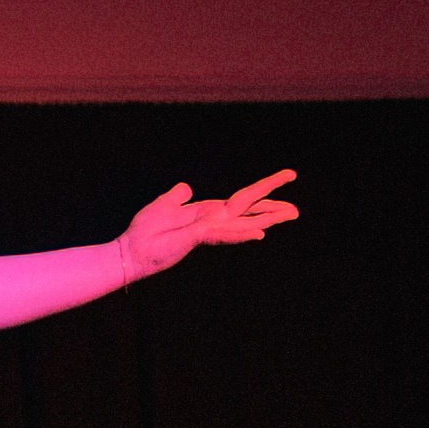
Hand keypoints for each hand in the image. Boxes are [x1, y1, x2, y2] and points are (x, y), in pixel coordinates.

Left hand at [117, 168, 298, 275]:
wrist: (131, 250)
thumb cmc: (145, 230)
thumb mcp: (164, 204)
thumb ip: (178, 196)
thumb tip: (187, 187)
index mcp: (209, 212)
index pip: (243, 199)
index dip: (265, 189)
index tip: (289, 177)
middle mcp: (213, 221)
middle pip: (249, 211)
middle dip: (273, 208)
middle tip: (297, 210)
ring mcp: (207, 230)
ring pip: (244, 223)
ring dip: (266, 219)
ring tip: (289, 216)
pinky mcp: (197, 236)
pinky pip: (223, 232)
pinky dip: (242, 232)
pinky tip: (260, 233)